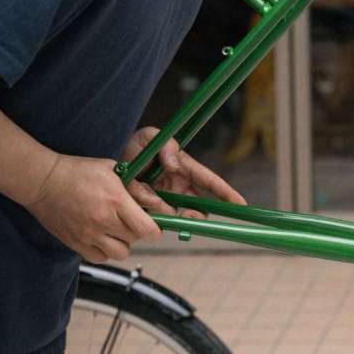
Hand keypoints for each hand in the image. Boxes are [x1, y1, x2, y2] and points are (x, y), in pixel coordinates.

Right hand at [25, 154, 160, 262]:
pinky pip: (99, 258)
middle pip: (135, 240)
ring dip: (122, 243)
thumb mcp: (113, 169)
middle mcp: (103, 221)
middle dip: (138, 231)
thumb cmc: (78, 171)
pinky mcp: (74, 243)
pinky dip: (105, 252)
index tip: (153, 223)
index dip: (155, 229)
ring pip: (119, 253)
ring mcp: (88, 235)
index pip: (147, 229)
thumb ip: (135, 186)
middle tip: (131, 220)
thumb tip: (153, 200)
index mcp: (116, 201)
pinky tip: (102, 238)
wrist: (43, 181)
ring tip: (116, 230)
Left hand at [121, 127, 245, 218]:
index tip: (241, 205)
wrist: (113, 164)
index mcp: (187, 170)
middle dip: (194, 216)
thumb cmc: (138, 146)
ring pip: (172, 215)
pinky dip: (142, 203)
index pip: (211, 182)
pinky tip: (135, 191)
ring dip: (158, 205)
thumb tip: (174, 166)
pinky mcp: (150, 210)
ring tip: (142, 188)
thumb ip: (166, 146)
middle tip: (185, 216)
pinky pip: (150, 215)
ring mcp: (166, 201)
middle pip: (197, 210)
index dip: (227, 193)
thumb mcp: (151, 136)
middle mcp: (180, 189)